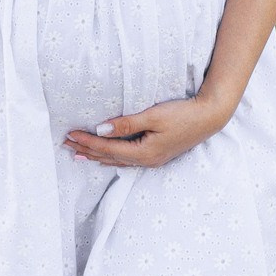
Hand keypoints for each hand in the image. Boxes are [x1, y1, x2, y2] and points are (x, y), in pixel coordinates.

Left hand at [64, 93, 230, 169]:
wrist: (210, 117)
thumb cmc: (183, 114)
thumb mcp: (154, 116)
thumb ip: (126, 124)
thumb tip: (101, 130)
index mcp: (144, 153)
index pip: (107, 148)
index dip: (87, 142)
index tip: (70, 135)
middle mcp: (146, 160)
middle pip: (109, 157)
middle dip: (87, 151)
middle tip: (66, 145)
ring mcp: (152, 160)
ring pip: (117, 160)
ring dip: (97, 156)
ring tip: (79, 155)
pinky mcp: (157, 154)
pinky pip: (127, 159)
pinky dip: (112, 156)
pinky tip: (107, 157)